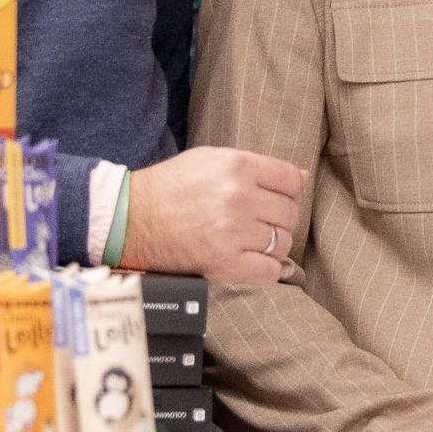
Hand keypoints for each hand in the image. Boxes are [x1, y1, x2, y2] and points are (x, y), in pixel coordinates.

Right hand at [125, 146, 307, 283]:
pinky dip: (265, 269)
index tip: (273, 199)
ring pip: (282, 242)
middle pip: (289, 213)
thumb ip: (258, 167)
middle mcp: (238, 197)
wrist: (130, 219)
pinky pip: (269, 271)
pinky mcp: (223, 264)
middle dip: (279, 219)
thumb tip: (302, 177)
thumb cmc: (171, 187)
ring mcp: (232, 232)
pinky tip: (248, 261)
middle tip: (258, 223)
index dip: (287, 191)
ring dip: (272, 245)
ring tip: (249, 241)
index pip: (291, 180)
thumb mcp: (212, 160)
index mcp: (237, 166)